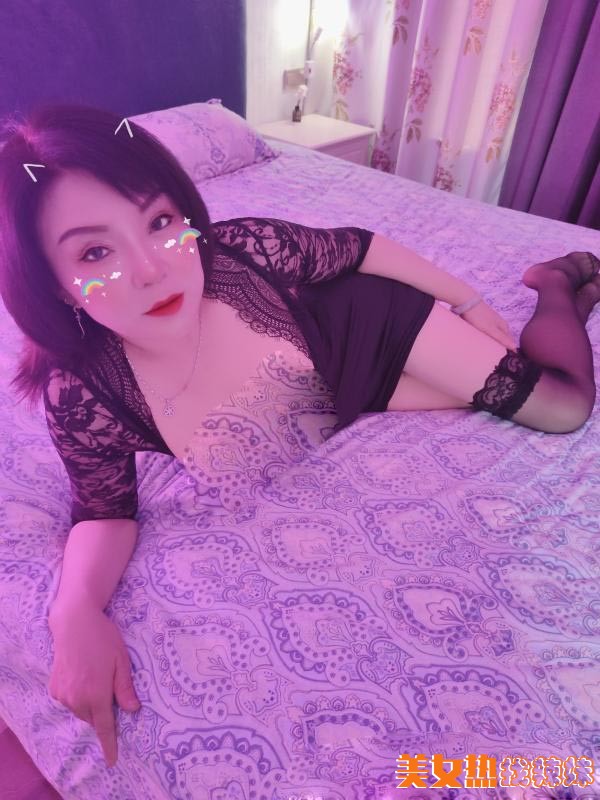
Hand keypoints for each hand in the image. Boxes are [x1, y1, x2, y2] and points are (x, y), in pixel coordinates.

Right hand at [48, 605, 140, 767]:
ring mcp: (63, 695)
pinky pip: (70, 701)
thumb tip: (132, 710)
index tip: (113, 760)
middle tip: (110, 689)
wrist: (74, 622)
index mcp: (96, 694)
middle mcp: (77, 699)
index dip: (109, 744)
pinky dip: (78, 696)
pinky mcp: (54, 688)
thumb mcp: (122, 661)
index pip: (104, 727)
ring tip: (96, 677)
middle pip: (93, 718)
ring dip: (90, 704)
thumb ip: (125, 688)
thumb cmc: (103, 638)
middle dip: (103, 712)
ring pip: (81, 711)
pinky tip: (83, 676)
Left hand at [459, 298, 518, 351]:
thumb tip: (515, 347)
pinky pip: (487, 329)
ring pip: (495, 332)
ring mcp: (490, 319)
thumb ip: (502, 338)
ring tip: (491, 349)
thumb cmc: (479, 316)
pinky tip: (483, 338)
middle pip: (503, 335)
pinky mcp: (481, 318)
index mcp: (503, 325)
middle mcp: (498, 322)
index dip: (509, 347)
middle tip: (499, 355)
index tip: (508, 357)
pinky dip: (487, 335)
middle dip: (502, 344)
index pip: (509, 339)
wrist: (466, 301)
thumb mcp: (491, 330)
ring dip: (495, 339)